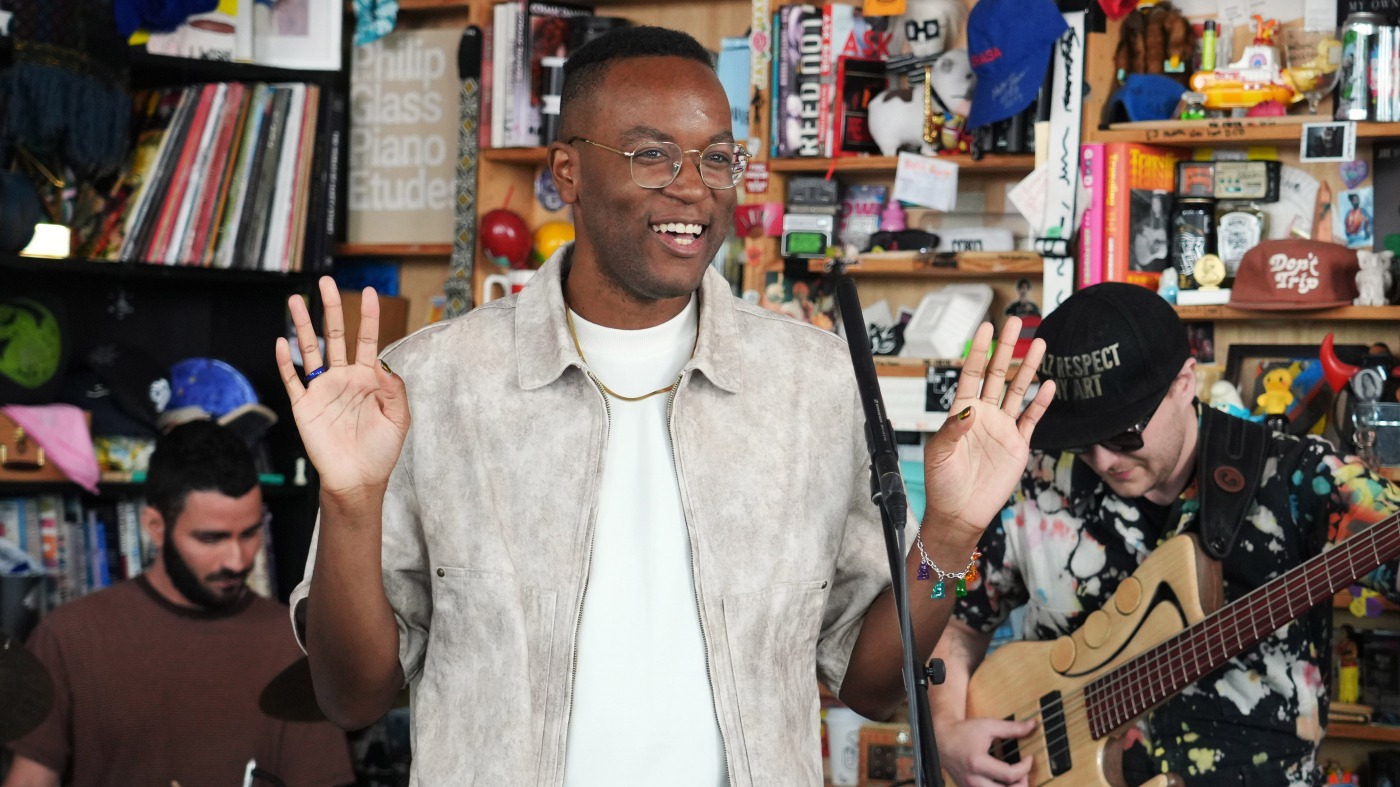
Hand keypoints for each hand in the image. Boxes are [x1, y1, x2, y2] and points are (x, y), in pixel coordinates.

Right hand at [275, 277, 409, 498]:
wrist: (357, 480)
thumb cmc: (380, 451)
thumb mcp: (399, 420)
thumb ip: (394, 391)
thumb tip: (382, 366)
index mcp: (368, 380)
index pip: (368, 341)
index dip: (369, 317)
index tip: (369, 293)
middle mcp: (343, 379)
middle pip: (335, 336)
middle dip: (331, 309)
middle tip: (326, 282)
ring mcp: (322, 390)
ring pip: (310, 350)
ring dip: (302, 326)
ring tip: (294, 300)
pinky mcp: (304, 406)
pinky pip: (293, 379)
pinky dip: (286, 362)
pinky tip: (282, 341)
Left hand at [922, 317, 1053, 542]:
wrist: (961, 512)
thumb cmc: (943, 483)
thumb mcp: (939, 454)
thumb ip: (953, 430)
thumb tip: (968, 410)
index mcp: (961, 411)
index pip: (970, 373)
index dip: (978, 351)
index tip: (986, 328)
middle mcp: (984, 414)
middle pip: (996, 374)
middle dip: (1006, 349)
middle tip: (1015, 323)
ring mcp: (1002, 427)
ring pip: (1017, 391)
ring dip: (1027, 367)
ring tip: (1038, 344)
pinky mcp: (1018, 444)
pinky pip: (1031, 418)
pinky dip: (1040, 402)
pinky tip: (1048, 383)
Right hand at [938, 717, 1035, 786]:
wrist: (941, 738)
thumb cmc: (963, 731)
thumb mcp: (988, 726)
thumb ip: (1011, 728)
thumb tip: (1032, 725)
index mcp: (977, 762)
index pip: (1009, 775)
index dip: (1025, 768)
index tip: (1029, 758)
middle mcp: (972, 779)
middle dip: (1021, 784)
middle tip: (1024, 773)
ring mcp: (969, 786)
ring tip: (1015, 778)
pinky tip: (1004, 781)